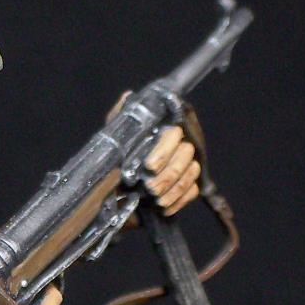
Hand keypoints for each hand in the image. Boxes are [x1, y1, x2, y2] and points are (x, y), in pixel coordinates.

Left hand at [107, 93, 201, 216]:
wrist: (111, 191)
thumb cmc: (115, 159)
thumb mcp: (113, 137)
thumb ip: (120, 117)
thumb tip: (128, 96)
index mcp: (161, 132)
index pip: (174, 134)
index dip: (164, 150)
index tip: (149, 166)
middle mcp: (177, 146)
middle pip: (185, 156)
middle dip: (168, 174)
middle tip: (149, 188)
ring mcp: (185, 166)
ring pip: (191, 173)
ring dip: (173, 189)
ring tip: (155, 200)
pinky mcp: (188, 185)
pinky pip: (192, 191)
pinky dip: (179, 200)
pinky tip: (164, 208)